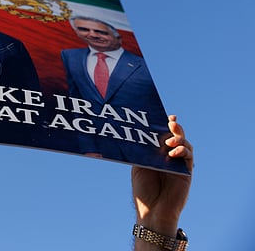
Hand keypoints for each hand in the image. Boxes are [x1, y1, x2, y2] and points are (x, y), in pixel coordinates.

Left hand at [131, 115, 192, 241]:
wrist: (152, 210)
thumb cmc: (143, 190)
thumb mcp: (138, 166)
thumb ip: (143, 152)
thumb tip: (142, 135)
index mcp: (156, 153)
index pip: (162, 135)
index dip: (164, 124)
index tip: (165, 115)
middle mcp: (168, 156)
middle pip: (175, 136)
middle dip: (174, 127)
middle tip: (171, 121)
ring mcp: (178, 163)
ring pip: (184, 144)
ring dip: (179, 138)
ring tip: (169, 140)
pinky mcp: (186, 171)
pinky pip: (188, 157)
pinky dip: (183, 151)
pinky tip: (174, 152)